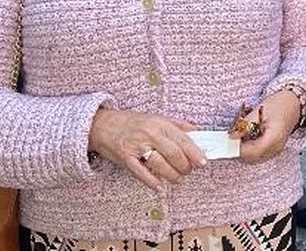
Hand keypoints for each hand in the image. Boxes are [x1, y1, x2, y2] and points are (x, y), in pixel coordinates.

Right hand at [88, 108, 205, 189]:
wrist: (102, 125)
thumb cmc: (132, 122)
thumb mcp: (156, 118)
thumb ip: (177, 125)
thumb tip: (197, 132)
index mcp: (160, 124)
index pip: (183, 140)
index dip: (194, 153)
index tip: (203, 162)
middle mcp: (150, 134)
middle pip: (173, 153)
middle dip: (184, 166)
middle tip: (188, 171)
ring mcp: (136, 147)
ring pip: (159, 164)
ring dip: (172, 175)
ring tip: (178, 179)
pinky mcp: (125, 158)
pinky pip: (140, 172)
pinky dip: (152, 181)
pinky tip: (160, 187)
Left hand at [236, 90, 300, 164]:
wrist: (294, 104)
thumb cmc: (279, 105)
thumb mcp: (259, 111)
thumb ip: (244, 125)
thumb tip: (231, 137)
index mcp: (274, 138)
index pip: (252, 152)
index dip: (238, 148)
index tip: (228, 140)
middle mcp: (276, 148)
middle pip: (251, 158)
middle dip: (238, 148)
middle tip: (234, 134)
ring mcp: (275, 151)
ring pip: (252, 158)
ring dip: (243, 148)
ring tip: (243, 133)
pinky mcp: (272, 150)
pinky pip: (257, 155)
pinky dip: (249, 148)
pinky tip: (249, 136)